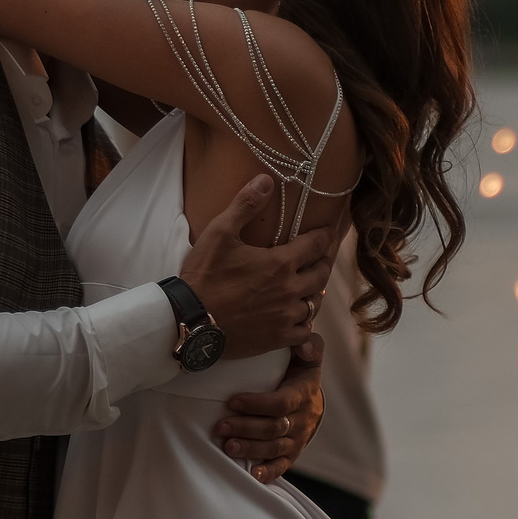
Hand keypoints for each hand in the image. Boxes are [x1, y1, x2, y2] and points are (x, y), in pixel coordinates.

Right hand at [177, 176, 335, 356]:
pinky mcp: (278, 339)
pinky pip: (305, 332)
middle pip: (321, 274)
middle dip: (323, 262)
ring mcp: (286, 316)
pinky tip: (299, 318)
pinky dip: (305, 323)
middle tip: (321, 257)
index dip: (325, 235)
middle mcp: (290, 290)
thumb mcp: (220, 232)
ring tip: (309, 287)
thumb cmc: (204, 276)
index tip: (328, 231)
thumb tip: (266, 180)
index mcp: (281, 263)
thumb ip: (245, 205)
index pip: (316, 245)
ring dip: (314, 292)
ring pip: (315, 303)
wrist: (189, 321)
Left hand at [216, 333, 323, 481]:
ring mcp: (298, 438)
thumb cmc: (299, 373)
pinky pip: (283, 465)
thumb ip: (309, 345)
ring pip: (274, 448)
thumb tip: (304, 342)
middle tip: (220, 427)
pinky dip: (268, 472)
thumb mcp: (307, 357)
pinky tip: (252, 474)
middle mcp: (302, 419)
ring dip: (250, 448)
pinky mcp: (293, 453)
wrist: (312, 400)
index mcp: (303, 394)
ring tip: (227, 446)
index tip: (231, 401)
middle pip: (274, 428)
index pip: (281, 402)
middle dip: (245, 428)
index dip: (256, 404)